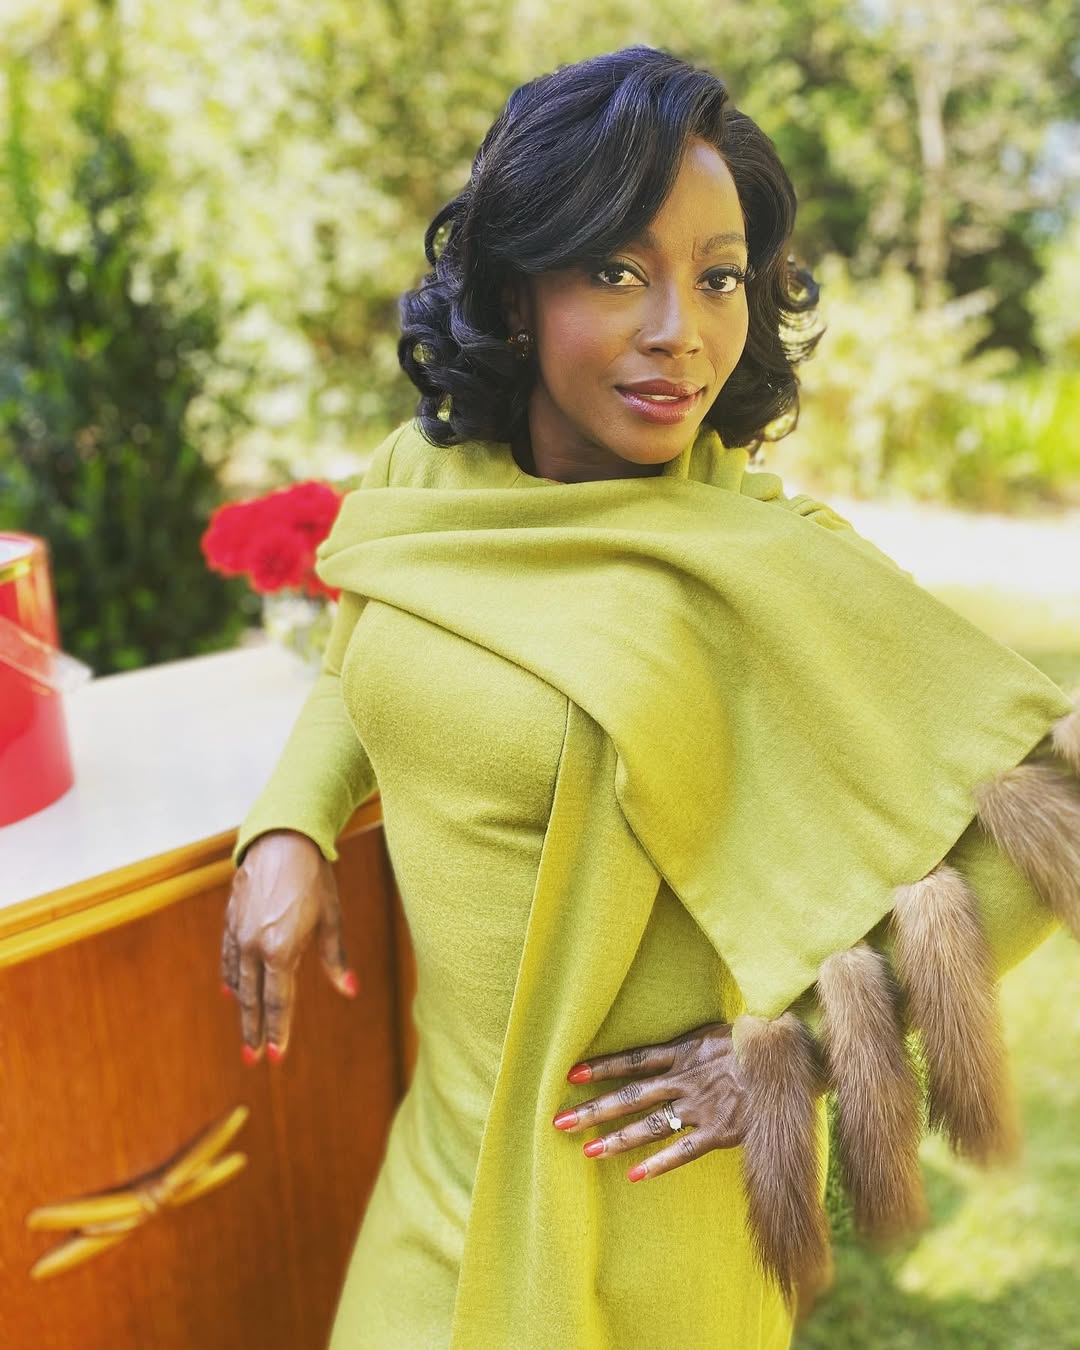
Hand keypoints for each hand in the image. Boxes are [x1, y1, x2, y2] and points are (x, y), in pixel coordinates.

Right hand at [220, 829, 357, 1064]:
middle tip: (252, 1058)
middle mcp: (254, 947)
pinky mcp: (231, 921)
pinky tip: (229, 992)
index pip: (279, 1002)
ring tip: (246, 1033)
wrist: (282, 841)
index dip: (279, 1030)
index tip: (276, 1056)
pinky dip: (229, 978)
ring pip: (237, 981)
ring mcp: (239, 934)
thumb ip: (335, 959)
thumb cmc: (314, 879)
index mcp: (281, 950)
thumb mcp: (331, 920)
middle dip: (254, 1030)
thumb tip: (350, 990)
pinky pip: (228, 958)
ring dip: (242, 1009)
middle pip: (253, 999)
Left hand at [551, 1021, 746, 1181]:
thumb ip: (697, 1043)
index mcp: (685, 1051)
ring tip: (587, 1150)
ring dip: (617, 1138)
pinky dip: (659, 1163)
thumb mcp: (723, 1030)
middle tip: (560, 1121)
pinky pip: (684, 1149)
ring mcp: (702, 1105)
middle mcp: (687, 1078)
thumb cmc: (761, 1040)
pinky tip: (635, 1175)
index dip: (601, 1067)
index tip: (570, 1075)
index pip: (634, 1060)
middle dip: (594, 1108)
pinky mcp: (721, 1130)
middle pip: (631, 1095)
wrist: (796, 1058)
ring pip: (651, 1124)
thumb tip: (679, 1045)